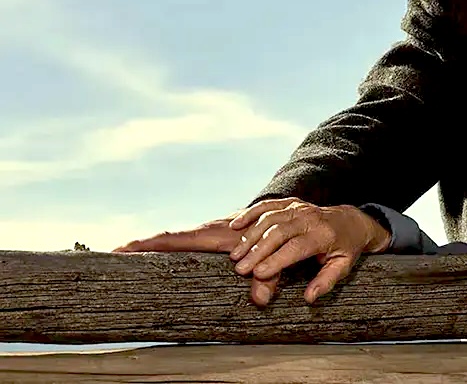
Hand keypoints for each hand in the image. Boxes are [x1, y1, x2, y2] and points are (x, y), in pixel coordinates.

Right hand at [113, 208, 283, 306]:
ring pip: (184, 236)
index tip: (123, 248)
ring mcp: (221, 228)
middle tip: (115, 251)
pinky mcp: (226, 230)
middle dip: (146, 244)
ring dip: (158, 242)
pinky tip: (164, 250)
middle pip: (174, 236)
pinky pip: (199, 237)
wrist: (302, 214)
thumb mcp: (282, 260)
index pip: (180, 239)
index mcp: (223, 235)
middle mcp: (217, 228)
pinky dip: (180, 241)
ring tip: (130, 252)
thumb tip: (258, 300)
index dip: (152, 244)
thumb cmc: (290, 238)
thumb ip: (269, 278)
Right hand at [227, 198, 390, 305]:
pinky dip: (250, 213)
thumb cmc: (345, 247)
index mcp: (324, 235)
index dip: (276, 260)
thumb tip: (309, 297)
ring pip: (269, 218)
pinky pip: (267, 205)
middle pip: (278, 232)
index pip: (296, 247)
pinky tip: (236, 225)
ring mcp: (298, 208)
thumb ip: (326, 281)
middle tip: (240, 268)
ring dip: (250, 236)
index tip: (258, 274)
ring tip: (235, 255)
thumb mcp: (343, 266)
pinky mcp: (290, 202)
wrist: (350, 221)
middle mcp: (310, 218)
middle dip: (258, 251)